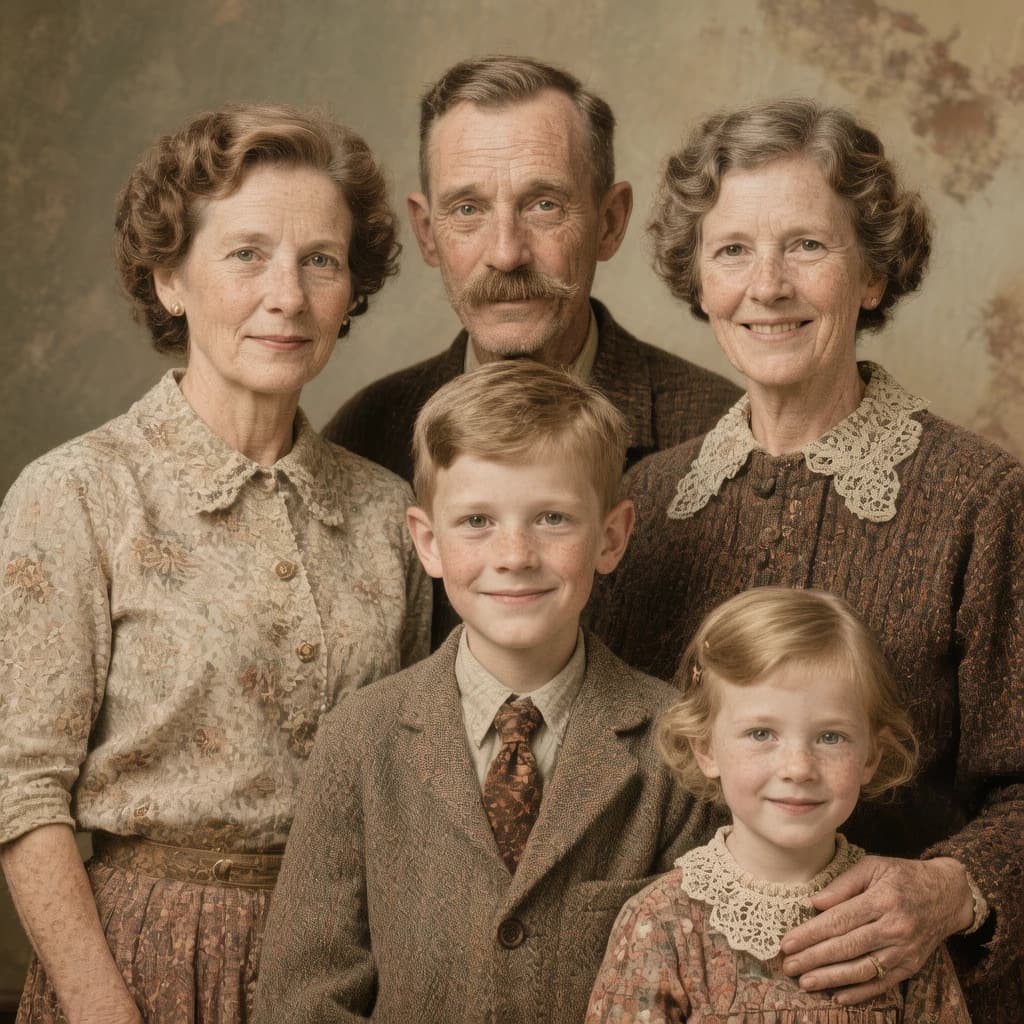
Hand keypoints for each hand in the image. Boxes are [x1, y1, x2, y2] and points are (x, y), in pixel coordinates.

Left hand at [779, 855, 972, 1004]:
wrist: (948, 895)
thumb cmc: (903, 876)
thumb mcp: (874, 866)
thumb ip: (843, 884)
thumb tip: (815, 903)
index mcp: (882, 900)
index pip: (838, 921)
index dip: (810, 934)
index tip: (787, 943)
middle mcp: (894, 928)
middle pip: (846, 947)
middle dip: (813, 959)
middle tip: (787, 966)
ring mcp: (904, 950)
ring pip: (862, 969)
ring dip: (831, 979)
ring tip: (805, 983)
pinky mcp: (911, 966)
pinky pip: (883, 984)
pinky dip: (860, 993)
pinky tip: (838, 996)